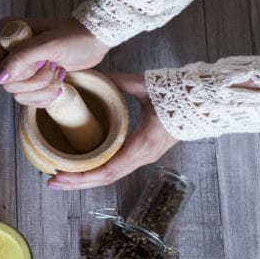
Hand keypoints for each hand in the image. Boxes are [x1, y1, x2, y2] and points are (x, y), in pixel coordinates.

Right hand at [0, 17, 108, 106]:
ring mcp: (19, 66)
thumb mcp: (48, 45)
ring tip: (58, 71)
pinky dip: (47, 95)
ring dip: (45, 88)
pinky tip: (59, 80)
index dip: (19, 73)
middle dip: (37, 80)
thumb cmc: (74, 37)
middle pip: (9, 85)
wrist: (94, 41)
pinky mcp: (30, 79)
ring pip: (20, 95)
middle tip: (53, 65)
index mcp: (7, 34)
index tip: (41, 61)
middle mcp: (9, 50)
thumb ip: (21, 58)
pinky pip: (29, 100)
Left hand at [47, 73, 177, 189]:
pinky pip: (116, 168)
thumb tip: (94, 75)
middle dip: (77, 183)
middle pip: (104, 179)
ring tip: (61, 178)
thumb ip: (119, 81)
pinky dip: (96, 171)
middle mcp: (141, 157)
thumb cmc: (181, 94)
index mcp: (141, 145)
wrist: (208, 101)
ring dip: (85, 179)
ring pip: (109, 176)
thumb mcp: (146, 85)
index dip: (81, 177)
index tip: (59, 175)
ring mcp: (143, 157)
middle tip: (51, 182)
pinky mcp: (143, 153)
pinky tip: (82, 168)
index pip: (106, 170)